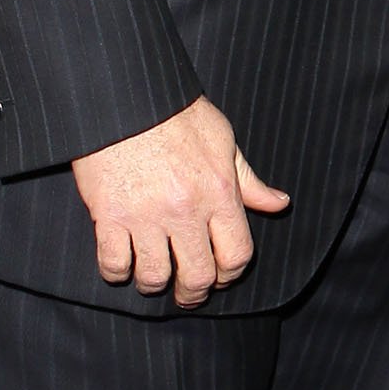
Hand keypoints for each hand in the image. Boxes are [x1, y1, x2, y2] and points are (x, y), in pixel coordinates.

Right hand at [71, 95, 288, 304]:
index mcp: (219, 193)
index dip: (230, 274)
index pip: (236, 254)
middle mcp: (185, 210)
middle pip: (197, 276)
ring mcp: (145, 216)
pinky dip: (117, 272)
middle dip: (194, 293)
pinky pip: (113, 264)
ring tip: (153, 278)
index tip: (220, 277)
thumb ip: (249, 180)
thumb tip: (279, 203)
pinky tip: (121, 264)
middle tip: (187, 293)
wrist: (125, 96)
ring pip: (154, 277)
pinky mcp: (109, 215)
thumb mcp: (224, 140)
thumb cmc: (176, 113)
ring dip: (155, 284)